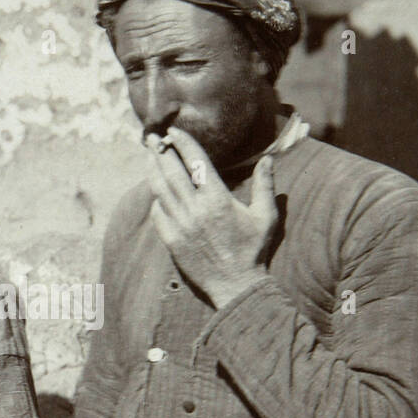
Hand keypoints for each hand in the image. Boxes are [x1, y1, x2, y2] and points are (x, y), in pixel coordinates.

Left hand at [147, 128, 277, 306]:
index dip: (183, 144)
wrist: (236, 286)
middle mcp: (195, 210)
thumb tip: (268, 159)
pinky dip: (156, 199)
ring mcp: (181, 226)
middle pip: (171, 172)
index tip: (173, 131)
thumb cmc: (254, 250)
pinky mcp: (172, 241)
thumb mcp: (265, 217)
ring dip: (153, 171)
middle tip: (154, 138)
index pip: (195, 162)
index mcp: (217, 200)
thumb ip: (265, 186)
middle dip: (161, 152)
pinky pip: (158, 214)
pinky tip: (156, 191)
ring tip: (149, 157)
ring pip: (160, 191)